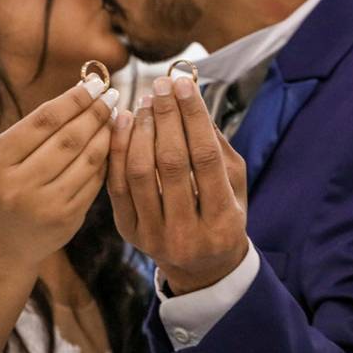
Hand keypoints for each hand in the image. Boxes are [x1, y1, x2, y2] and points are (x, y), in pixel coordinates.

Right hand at [0, 75, 118, 265]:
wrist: (1, 241)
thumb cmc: (5, 185)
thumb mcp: (5, 156)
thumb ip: (37, 128)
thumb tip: (85, 90)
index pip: (44, 120)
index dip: (74, 99)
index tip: (95, 83)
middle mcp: (18, 185)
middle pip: (69, 138)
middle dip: (95, 113)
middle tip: (112, 95)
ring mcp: (44, 206)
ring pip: (87, 160)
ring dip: (106, 133)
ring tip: (115, 115)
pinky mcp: (67, 220)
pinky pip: (95, 181)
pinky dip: (107, 158)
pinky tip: (114, 143)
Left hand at [107, 77, 248, 294]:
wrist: (200, 267)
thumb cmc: (223, 218)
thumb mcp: (236, 189)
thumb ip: (220, 149)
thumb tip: (193, 104)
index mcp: (222, 221)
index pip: (206, 158)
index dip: (193, 117)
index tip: (183, 84)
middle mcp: (187, 232)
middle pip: (172, 163)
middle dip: (165, 117)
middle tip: (161, 86)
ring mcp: (153, 234)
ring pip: (140, 172)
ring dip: (141, 130)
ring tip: (145, 102)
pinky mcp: (129, 231)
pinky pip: (116, 185)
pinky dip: (118, 149)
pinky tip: (124, 123)